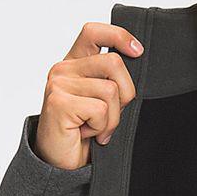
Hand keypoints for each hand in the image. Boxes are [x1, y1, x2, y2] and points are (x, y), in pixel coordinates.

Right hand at [35, 23, 143, 169]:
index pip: (94, 32)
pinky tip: (87, 134)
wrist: (61, 163)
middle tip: (111, 116)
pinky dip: (101, 127)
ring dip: (112, 118)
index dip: (119, 36)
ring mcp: (58, 84)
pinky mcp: (58, 102)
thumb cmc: (83, 134)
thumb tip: (135, 65)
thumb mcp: (102, 103)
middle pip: (114, 63)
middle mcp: (63, 69)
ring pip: (110, 90)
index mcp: (74, 64)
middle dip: (126, 94)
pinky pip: (100, 109)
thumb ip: (111, 82)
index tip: (138, 51)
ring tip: (96, 128)